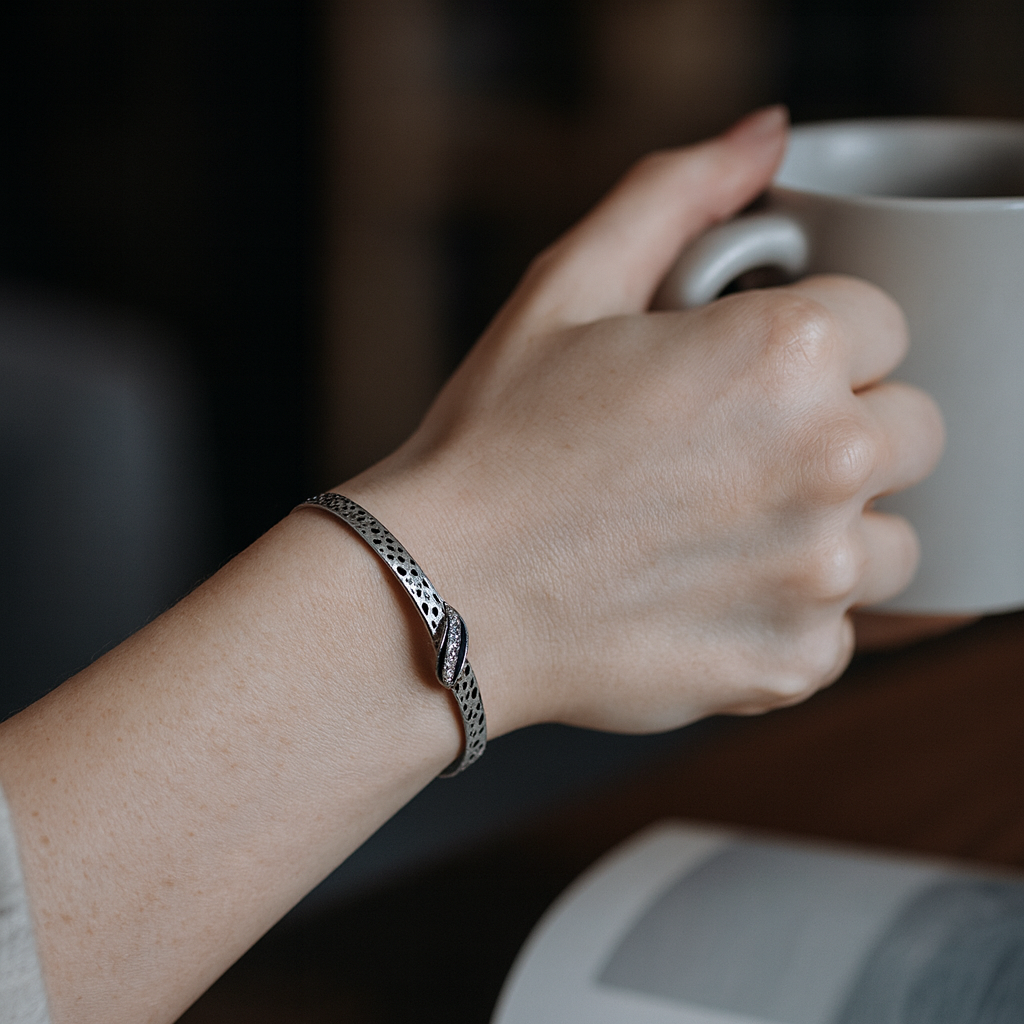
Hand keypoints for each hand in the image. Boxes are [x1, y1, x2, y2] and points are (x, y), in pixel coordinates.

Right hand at [344, 107, 944, 736]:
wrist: (440, 592)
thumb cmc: (495, 444)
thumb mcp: (568, 288)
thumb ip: (676, 196)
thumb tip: (761, 141)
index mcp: (785, 352)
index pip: (884, 325)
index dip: (815, 347)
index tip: (748, 380)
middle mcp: (825, 461)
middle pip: (913, 430)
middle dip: (841, 430)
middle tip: (736, 455)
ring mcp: (816, 576)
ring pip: (893, 541)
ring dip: (830, 531)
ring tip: (723, 533)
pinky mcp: (791, 665)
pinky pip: (837, 632)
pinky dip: (787, 618)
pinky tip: (704, 597)